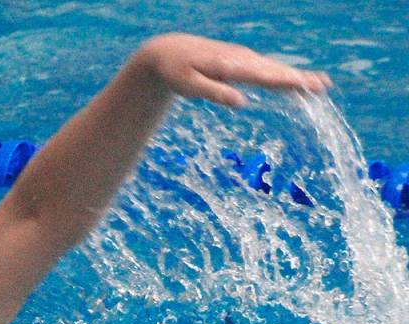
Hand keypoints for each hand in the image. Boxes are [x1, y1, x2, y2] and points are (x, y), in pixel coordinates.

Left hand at [136, 33, 331, 106]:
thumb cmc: (176, 71)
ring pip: (274, 68)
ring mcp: (243, 58)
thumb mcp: (188, 86)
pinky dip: (284, 74)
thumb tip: (241, 102)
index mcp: (229, 65)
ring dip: (297, 76)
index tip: (303, 85)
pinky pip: (267, 68)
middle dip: (299, 79)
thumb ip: (214, 93)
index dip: (283, 81)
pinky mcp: (242, 61)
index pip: (261, 75)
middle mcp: (240, 59)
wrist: (169, 51)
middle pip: (274, 70)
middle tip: (322, 87)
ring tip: (320, 85)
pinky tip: (297, 81)